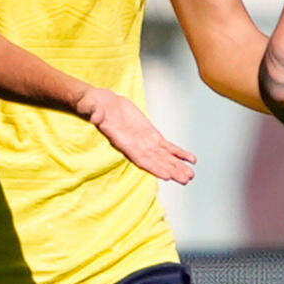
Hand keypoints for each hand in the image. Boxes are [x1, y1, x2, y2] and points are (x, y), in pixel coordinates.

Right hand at [78, 87, 196, 183]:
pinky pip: (168, 146)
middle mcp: (137, 146)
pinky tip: (191, 159)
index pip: (140, 158)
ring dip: (178, 166)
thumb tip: (94, 115)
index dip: (154, 167)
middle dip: (171, 170)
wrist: (105, 104)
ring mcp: (146, 142)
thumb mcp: (93, 109)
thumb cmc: (96, 107)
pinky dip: (179, 153)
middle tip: (186, 179)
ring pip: (165, 157)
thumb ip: (94, 114)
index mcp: (124, 143)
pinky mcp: (152, 135)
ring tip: (190, 175)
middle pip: (156, 162)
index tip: (166, 176)